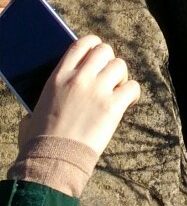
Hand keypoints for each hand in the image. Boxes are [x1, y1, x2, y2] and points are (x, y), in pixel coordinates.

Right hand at [18, 35, 139, 162]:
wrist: (53, 161)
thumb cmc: (40, 142)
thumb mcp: (34, 112)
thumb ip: (42, 101)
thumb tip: (37, 111)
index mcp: (58, 76)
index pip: (81, 44)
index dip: (93, 45)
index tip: (97, 54)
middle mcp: (78, 78)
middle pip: (104, 51)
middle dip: (109, 61)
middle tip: (109, 77)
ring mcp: (96, 91)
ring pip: (120, 65)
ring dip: (121, 77)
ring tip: (117, 92)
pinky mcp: (112, 106)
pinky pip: (132, 87)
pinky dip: (133, 94)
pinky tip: (128, 104)